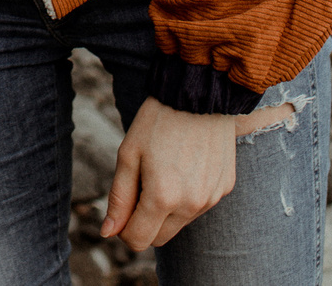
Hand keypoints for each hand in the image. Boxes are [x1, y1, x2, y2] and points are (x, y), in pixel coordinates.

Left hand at [100, 97, 294, 249]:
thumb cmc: (158, 120)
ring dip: (167, 209)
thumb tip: (108, 232)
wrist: (200, 92)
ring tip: (165, 169)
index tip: (122, 207)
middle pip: (159, 238)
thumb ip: (119, 198)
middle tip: (141, 185)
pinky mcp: (224, 188)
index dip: (123, 229)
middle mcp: (191, 205)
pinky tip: (186, 165)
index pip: (138, 240)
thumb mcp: (128, 154)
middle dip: (144, 222)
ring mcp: (211, 198)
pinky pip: (200, 206)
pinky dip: (188, 195)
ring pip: (180, 223)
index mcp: (162, 198)